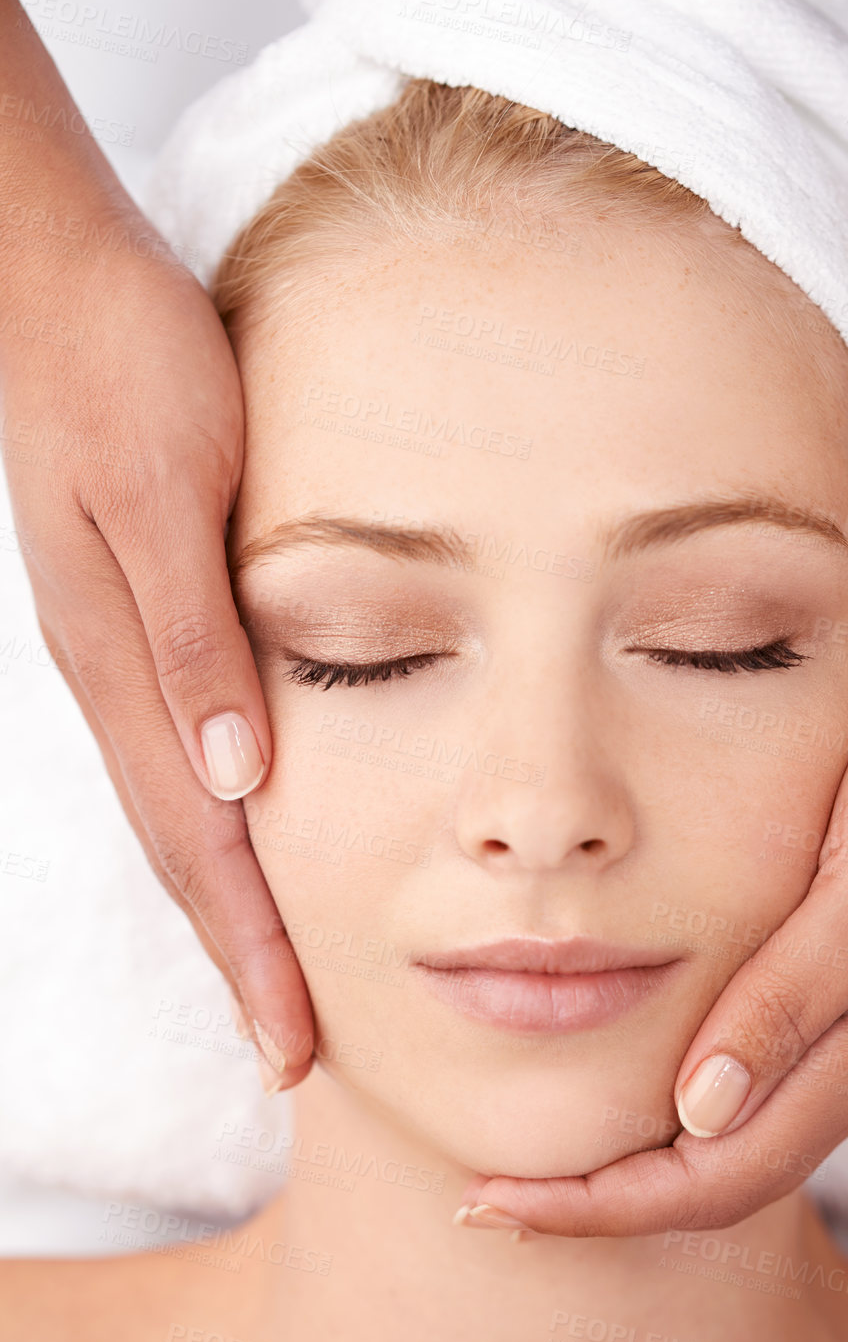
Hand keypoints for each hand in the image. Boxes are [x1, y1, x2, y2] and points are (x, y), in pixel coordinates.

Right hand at [1, 186, 313, 1091]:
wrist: (57, 285)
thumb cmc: (127, 368)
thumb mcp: (168, 491)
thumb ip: (199, 637)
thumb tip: (239, 781)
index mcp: (129, 666)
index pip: (202, 845)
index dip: (253, 948)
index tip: (295, 1041)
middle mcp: (119, 683)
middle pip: (187, 856)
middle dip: (241, 961)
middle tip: (293, 1056)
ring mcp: (119, 659)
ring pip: (180, 819)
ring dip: (228, 912)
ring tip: (274, 985)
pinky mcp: (136, 626)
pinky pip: (177, 761)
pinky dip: (215, 835)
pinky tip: (246, 851)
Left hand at [455, 633, 847, 1235]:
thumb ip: (792, 999)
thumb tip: (697, 1112)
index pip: (722, 1177)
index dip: (608, 1206)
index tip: (499, 1202)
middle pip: (725, 1178)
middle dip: (607, 1204)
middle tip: (490, 1198)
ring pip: (744, 1138)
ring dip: (641, 1163)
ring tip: (543, 1159)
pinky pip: (761, 1081)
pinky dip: (681, 1104)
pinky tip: (634, 1077)